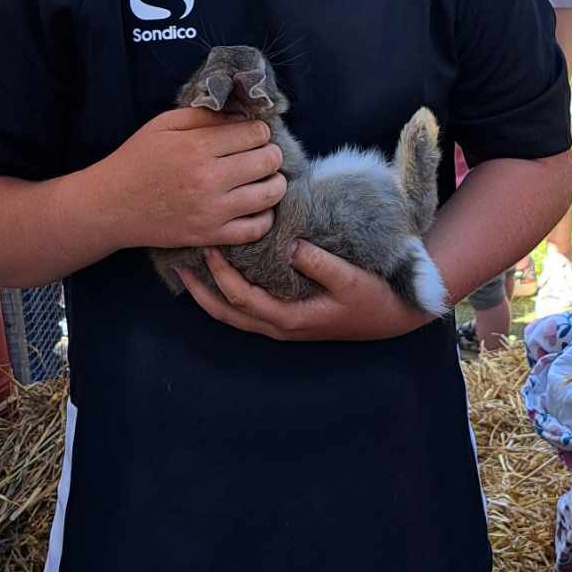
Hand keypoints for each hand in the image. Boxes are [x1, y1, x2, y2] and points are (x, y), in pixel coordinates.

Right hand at [100, 108, 285, 250]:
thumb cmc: (136, 160)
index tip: (252, 134)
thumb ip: (203, 116)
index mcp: (197, 147)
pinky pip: (256, 228)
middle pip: (268, 161)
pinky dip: (265, 216)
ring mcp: (212, 211)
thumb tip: (241, 116)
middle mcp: (209, 179)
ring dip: (274, 182)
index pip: (255, 133)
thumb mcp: (163, 124)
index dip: (259, 130)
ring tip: (263, 178)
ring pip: (270, 194)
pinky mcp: (210, 235)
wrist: (111, 205)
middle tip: (262, 154)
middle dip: (271, 153)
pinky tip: (256, 206)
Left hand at [177, 239, 434, 341]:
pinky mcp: (287, 317)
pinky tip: (222, 274)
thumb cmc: (373, 298)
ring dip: (209, 294)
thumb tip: (288, 244)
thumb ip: (319, 262)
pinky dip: (228, 294)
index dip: (221, 274)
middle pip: (226, 313)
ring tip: (190, 270)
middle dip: (200, 291)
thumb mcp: (350, 278)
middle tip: (177, 264)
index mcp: (289, 318)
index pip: (241, 298)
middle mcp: (279, 326)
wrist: (394, 317)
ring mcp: (282, 325)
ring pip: (234, 315)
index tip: (209, 246)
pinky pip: (247, 308)